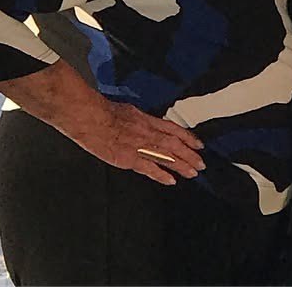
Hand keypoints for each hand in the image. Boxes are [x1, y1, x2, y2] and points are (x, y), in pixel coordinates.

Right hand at [66, 96, 205, 185]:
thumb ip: (140, 120)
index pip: (172, 128)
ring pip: (165, 156)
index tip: (198, 144)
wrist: (90, 117)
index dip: (187, 137)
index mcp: (146, 120)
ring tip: (193, 172)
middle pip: (174, 144)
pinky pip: (148, 168)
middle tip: (201, 163)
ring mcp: (139, 146)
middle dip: (189, 154)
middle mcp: (146, 132)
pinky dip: (161, 174)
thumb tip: (147, 124)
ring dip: (181, 165)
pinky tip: (171, 180)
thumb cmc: (104, 112)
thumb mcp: (128, 111)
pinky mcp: (128, 158)